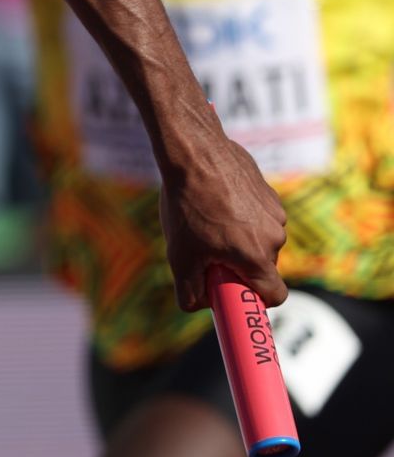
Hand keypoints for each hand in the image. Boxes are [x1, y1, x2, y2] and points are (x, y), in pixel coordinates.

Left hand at [158, 130, 288, 311]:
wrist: (193, 152)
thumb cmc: (187, 205)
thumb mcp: (180, 255)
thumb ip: (191, 290)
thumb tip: (200, 304)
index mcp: (258, 257)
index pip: (275, 296)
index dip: (255, 300)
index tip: (234, 293)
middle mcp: (274, 236)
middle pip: (260, 266)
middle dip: (236, 264)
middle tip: (204, 250)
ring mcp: (274, 212)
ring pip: (257, 239)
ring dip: (236, 237)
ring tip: (204, 218)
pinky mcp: (268, 192)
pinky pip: (256, 215)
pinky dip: (239, 214)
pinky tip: (213, 200)